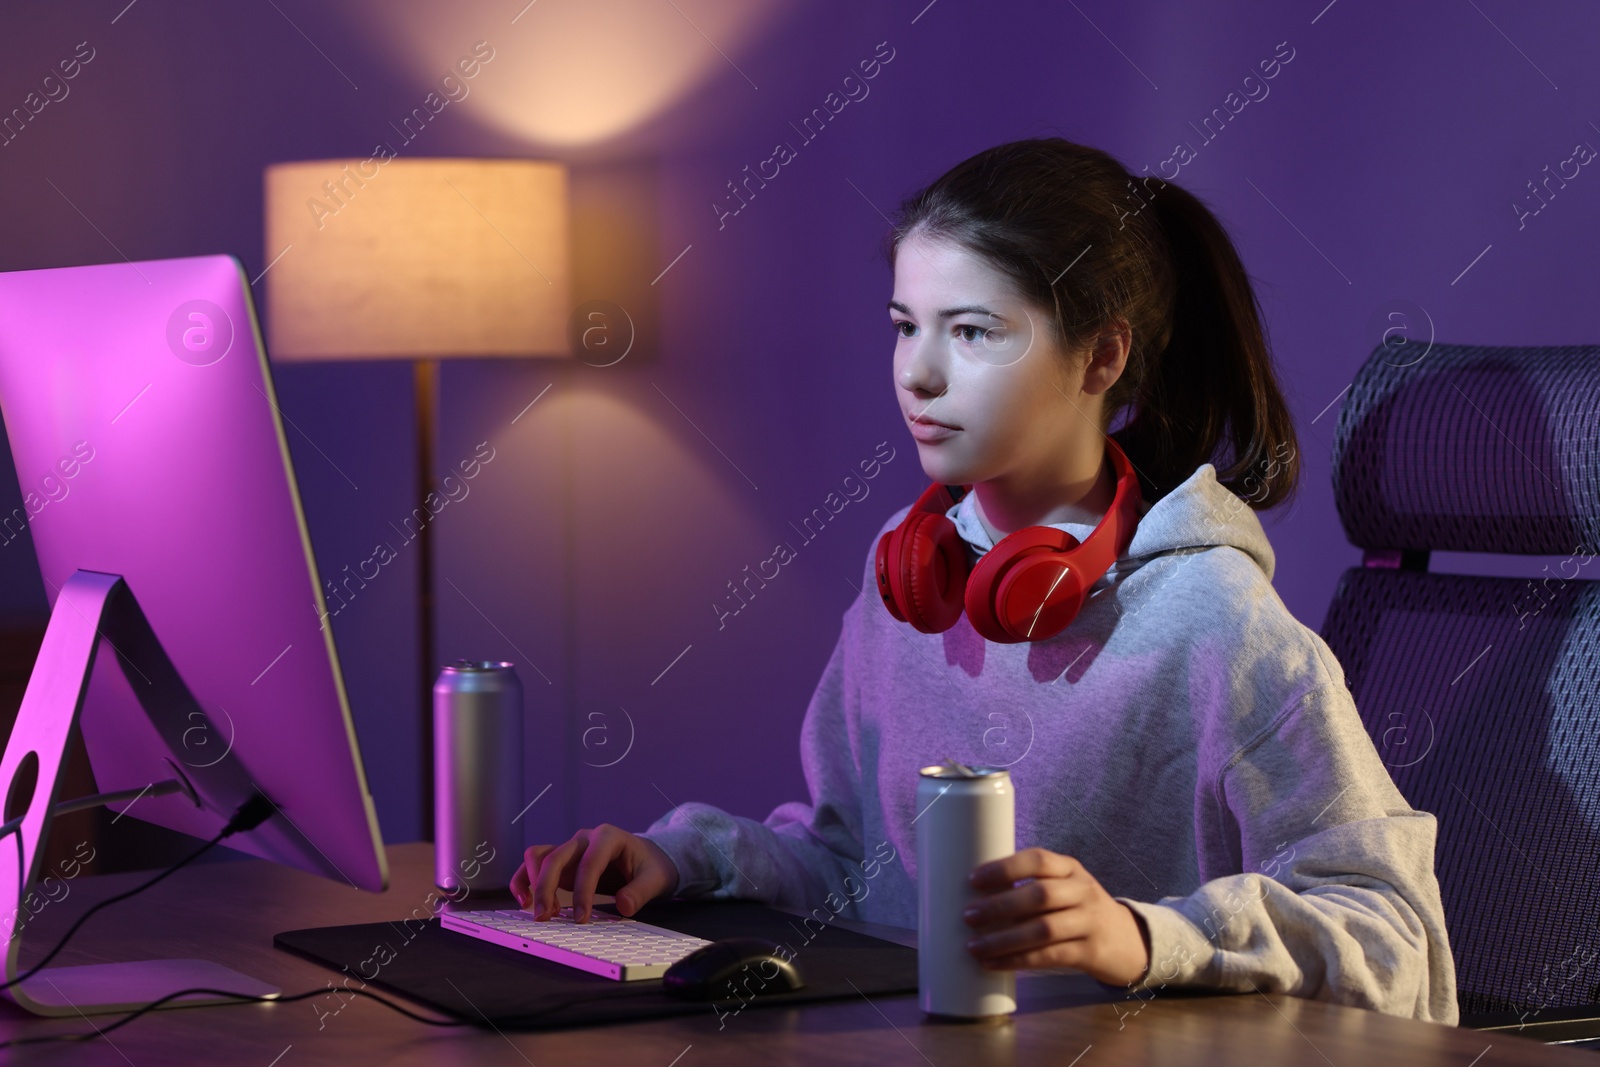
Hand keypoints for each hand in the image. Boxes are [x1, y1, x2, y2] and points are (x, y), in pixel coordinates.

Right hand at [509, 824, 679, 921]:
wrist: (646, 859)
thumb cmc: (650, 866)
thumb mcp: (655, 879)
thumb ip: (641, 891)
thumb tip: (623, 906)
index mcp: (608, 837)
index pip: (589, 862)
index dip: (583, 891)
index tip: (582, 918)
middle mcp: (584, 839)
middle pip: (556, 856)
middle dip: (547, 887)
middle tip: (546, 918)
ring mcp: (570, 849)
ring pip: (539, 856)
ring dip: (534, 883)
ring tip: (542, 913)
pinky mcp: (562, 862)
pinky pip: (534, 864)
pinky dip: (525, 880)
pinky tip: (525, 901)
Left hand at [963, 847, 1150, 986]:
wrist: (1128, 940)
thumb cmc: (1079, 910)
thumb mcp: (1065, 888)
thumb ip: (1032, 887)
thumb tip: (975, 896)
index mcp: (1070, 869)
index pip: (1038, 860)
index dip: (1005, 868)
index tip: (974, 879)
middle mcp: (1083, 891)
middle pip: (1040, 896)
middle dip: (1000, 906)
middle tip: (969, 916)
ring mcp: (1089, 922)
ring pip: (1043, 929)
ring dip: (1004, 939)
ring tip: (975, 946)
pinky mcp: (1090, 952)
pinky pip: (1050, 957)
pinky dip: (1018, 961)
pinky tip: (994, 963)